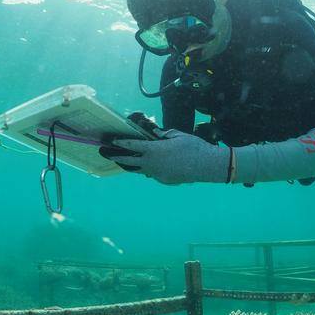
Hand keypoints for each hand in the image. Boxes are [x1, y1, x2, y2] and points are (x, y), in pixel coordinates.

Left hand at [99, 129, 229, 184]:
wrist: (205, 165)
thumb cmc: (193, 147)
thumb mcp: (178, 136)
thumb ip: (164, 135)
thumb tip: (156, 134)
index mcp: (153, 150)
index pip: (133, 145)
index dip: (122, 142)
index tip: (113, 141)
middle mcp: (151, 163)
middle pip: (130, 162)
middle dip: (118, 158)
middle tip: (109, 155)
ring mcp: (157, 174)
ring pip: (140, 170)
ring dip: (133, 166)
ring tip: (127, 163)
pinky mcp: (164, 180)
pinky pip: (154, 174)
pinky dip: (151, 169)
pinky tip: (154, 166)